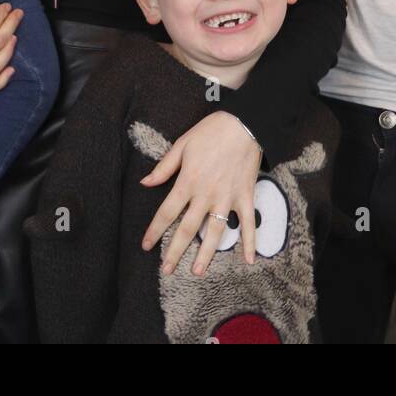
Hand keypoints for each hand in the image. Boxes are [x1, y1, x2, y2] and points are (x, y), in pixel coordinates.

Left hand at [139, 110, 262, 274]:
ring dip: (206, 254)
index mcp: (187, 182)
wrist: (244, 124)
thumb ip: (164, 167)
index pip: (167, 213)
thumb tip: (145, 183)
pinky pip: (247, 223)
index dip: (154, 231)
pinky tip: (248, 260)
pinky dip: (250, 242)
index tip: (145, 246)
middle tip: (166, 270)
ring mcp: (227, 198)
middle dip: (174, 252)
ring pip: (215, 232)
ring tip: (197, 271)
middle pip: (187, 229)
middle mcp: (206, 194)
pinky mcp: (245, 196)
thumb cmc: (211, 131)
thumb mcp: (182, 144)